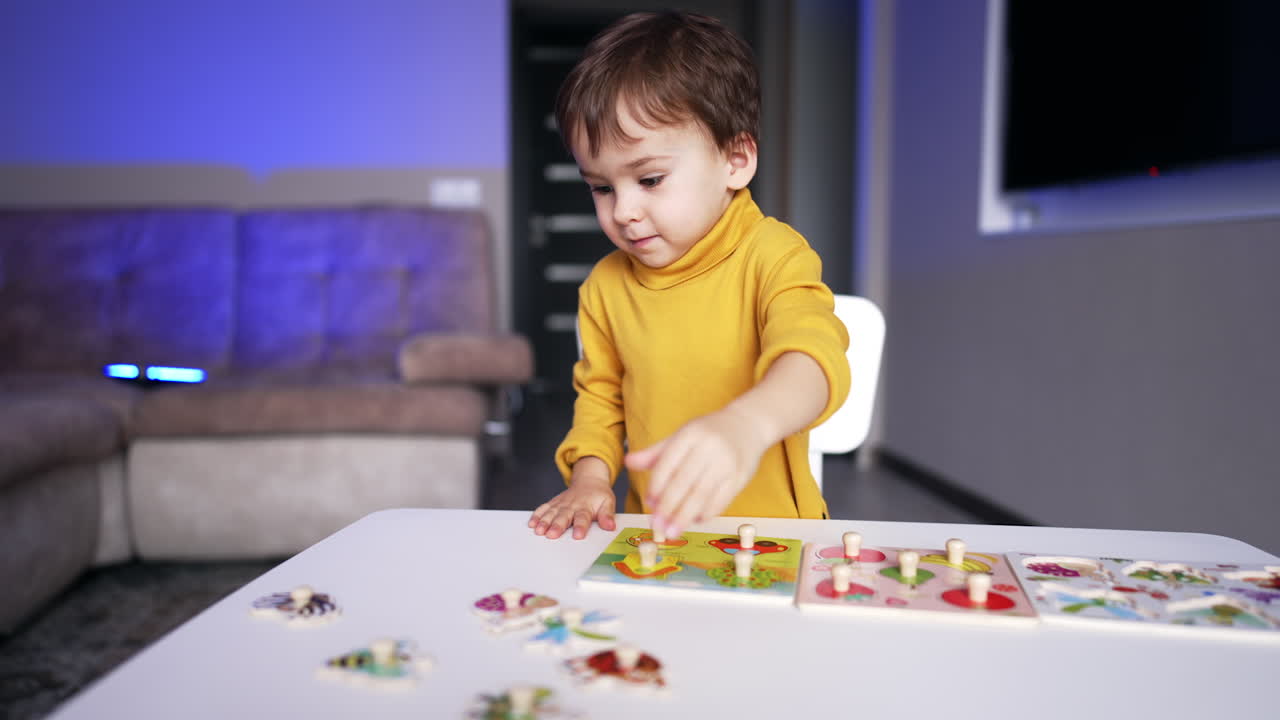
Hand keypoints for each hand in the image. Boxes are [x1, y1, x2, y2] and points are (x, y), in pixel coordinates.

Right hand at [528, 459, 616, 539]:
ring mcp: (561, 504)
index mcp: (586, 507)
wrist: (589, 480)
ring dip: (544, 522)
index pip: (583, 518)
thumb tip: (610, 526)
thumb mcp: (608, 502)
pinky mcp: (554, 503)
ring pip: (551, 513)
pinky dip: (537, 515)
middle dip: (557, 526)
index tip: (577, 536)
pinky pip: (544, 508)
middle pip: (564, 516)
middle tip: (552, 535)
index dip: (580, 527)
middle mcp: (572, 505)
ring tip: (539, 531)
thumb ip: (607, 515)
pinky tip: (532, 523)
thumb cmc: (598, 495)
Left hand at [625, 406, 768, 537]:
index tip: (649, 504)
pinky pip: (722, 499)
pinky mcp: (741, 476)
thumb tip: (628, 462)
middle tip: (656, 526)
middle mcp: (709, 447)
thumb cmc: (708, 433)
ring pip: (702, 494)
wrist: (748, 425)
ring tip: (672, 531)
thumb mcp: (681, 436)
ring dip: (685, 516)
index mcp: (690, 435)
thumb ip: (655, 453)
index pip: (668, 464)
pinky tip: (695, 520)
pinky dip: (707, 513)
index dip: (656, 486)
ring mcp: (727, 462)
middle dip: (668, 507)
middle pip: (684, 482)